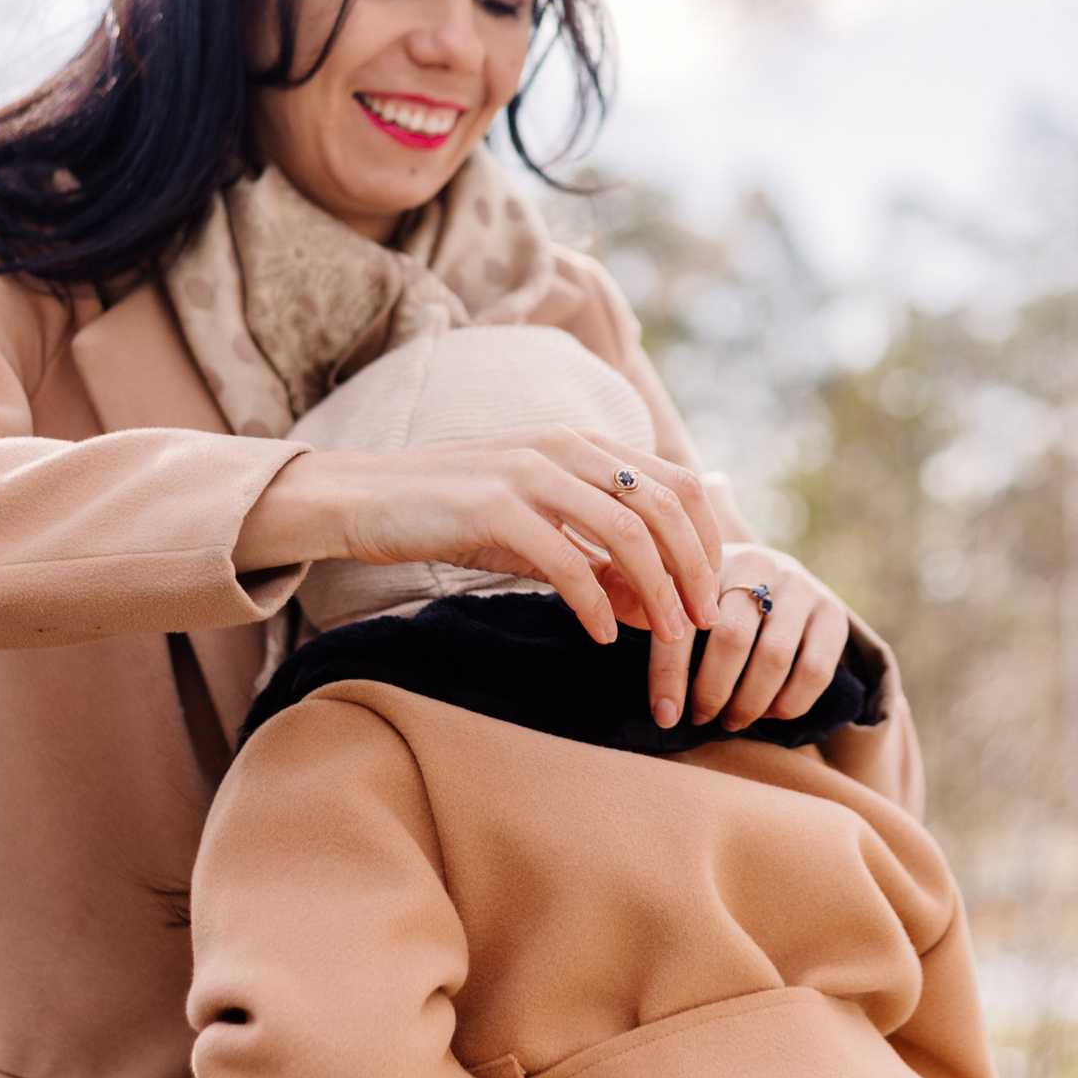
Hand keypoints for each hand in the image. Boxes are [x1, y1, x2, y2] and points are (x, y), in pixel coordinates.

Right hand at [242, 431, 723, 692]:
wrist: (367, 498)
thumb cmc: (456, 515)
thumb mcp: (537, 530)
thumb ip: (598, 557)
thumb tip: (662, 606)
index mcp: (581, 443)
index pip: (675, 482)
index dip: (707, 538)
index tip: (711, 591)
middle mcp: (563, 447)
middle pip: (662, 505)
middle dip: (694, 569)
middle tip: (703, 622)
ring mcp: (528, 472)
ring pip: (625, 529)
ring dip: (658, 588)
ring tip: (669, 634)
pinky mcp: (493, 507)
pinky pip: (565, 559)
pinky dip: (594, 602)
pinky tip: (602, 633)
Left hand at [672, 544, 852, 733]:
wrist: (770, 573)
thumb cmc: (712, 598)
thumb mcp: (680, 593)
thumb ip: (653, 615)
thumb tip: (640, 668)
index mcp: (708, 560)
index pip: (685, 619)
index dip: (671, 672)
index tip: (665, 715)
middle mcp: (757, 564)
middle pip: (732, 637)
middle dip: (713, 690)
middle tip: (702, 717)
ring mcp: (799, 586)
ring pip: (775, 656)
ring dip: (750, 701)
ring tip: (733, 720)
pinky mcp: (832, 611)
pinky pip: (816, 670)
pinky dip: (791, 703)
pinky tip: (771, 712)